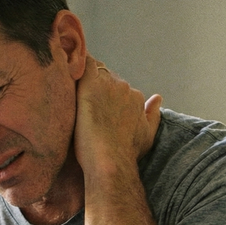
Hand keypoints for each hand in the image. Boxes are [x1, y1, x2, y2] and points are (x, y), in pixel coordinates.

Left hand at [74, 54, 162, 177]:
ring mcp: (108, 84)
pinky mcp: (91, 84)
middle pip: (107, 78)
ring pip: (95, 72)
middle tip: (83, 104)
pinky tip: (68, 72)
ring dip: (85, 79)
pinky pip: (84, 64)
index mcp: (136, 98)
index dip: (106, 96)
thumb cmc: (127, 153)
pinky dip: (77, 65)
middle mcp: (125, 87)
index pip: (119, 88)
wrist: (112, 160)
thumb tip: (158, 98)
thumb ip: (153, 115)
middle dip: (96, 87)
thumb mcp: (147, 135)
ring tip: (72, 93)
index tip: (97, 108)